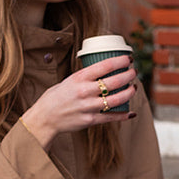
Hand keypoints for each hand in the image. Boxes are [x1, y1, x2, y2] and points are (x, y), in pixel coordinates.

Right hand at [22, 56, 136, 148]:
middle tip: (133, 72)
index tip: (128, 59)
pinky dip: (124, 115)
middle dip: (128, 75)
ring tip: (133, 88)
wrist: (45, 117)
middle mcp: (85, 91)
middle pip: (115, 81)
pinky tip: (131, 112)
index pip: (105, 66)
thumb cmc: (56, 97)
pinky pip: (112, 117)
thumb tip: (103, 71)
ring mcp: (89, 106)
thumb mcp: (69, 80)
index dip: (120, 61)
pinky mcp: (91, 120)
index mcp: (79, 78)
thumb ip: (85, 77)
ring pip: (117, 99)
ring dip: (129, 92)